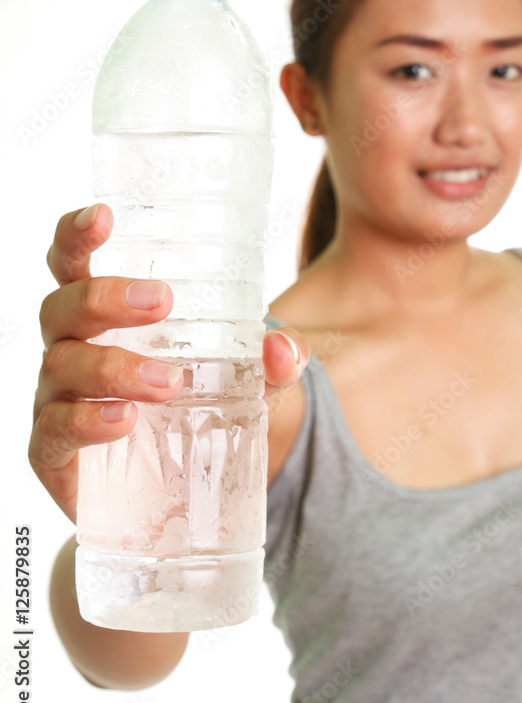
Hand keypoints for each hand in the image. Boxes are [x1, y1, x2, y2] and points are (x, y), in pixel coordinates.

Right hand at [29, 203, 309, 525]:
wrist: (189, 487)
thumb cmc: (205, 406)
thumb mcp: (252, 378)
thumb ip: (275, 361)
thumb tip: (284, 348)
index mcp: (105, 315)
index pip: (73, 264)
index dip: (77, 235)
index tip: (105, 215)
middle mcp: (72, 347)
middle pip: (61, 307)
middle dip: (105, 298)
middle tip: (160, 301)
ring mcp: (58, 398)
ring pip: (62, 365)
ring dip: (114, 366)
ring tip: (168, 381)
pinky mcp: (56, 451)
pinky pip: (56, 428)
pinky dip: (89, 420)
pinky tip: (125, 419)